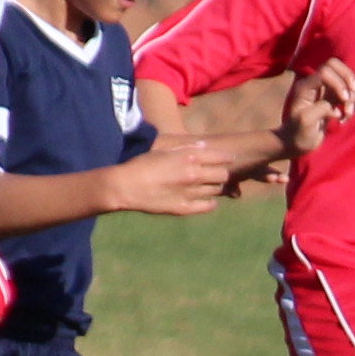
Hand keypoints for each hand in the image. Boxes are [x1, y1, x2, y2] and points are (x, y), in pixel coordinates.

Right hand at [109, 135, 248, 216]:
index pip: (220, 157)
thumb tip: (205, 146)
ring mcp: (190, 193)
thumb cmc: (143, 164)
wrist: (126, 186)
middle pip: (223, 175)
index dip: (226, 158)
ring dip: (214, 187)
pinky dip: (210, 203)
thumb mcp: (164, 151)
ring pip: (216, 190)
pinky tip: (208, 201)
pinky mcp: (184, 208)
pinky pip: (207, 206)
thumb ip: (187, 149)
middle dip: (221, 173)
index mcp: (189, 157)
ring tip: (208, 186)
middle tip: (216, 174)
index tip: (228, 159)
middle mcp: (194, 174)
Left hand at [280, 60, 354, 160]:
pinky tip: (345, 117)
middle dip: (348, 79)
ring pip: (345, 79)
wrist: (296, 143)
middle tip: (351, 98)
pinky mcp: (333, 99)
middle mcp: (316, 84)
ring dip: (352, 95)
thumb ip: (320, 109)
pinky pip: (348, 93)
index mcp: (306, 86)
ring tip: (347, 114)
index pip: (326, 71)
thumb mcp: (306, 122)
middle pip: (336, 65)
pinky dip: (351, 103)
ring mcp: (325, 91)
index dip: (338, 82)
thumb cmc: (297, 134)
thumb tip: (335, 108)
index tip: (343, 100)